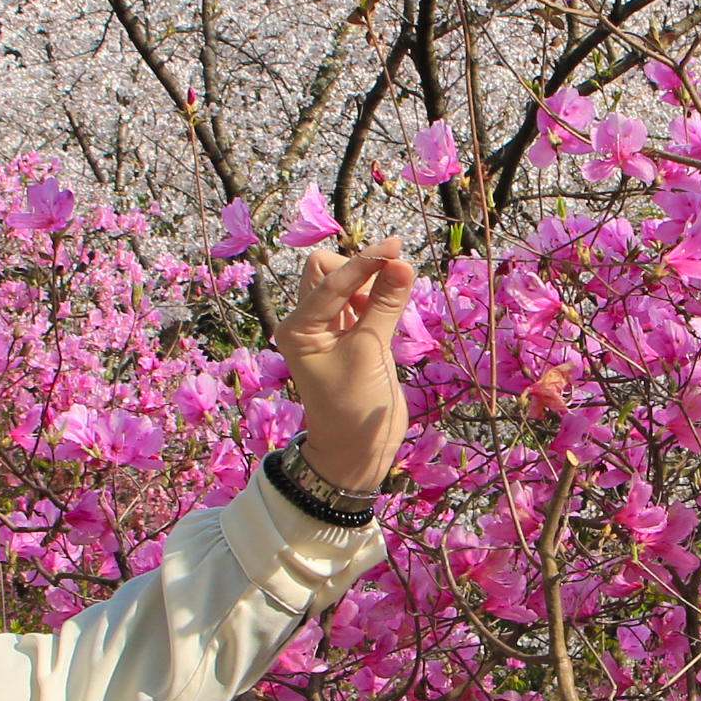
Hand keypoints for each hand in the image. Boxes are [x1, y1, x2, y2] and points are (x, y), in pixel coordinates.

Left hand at [277, 236, 414, 494]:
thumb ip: (385, 304)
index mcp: (299, 327)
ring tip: (394, 303)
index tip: (397, 249)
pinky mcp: (352, 338)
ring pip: (348, 285)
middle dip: (360, 269)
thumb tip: (402, 263)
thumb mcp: (370, 352)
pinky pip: (363, 303)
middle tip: (392, 282)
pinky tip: (394, 311)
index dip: (364, 262)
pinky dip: (379, 298)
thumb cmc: (354, 405)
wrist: (356, 450)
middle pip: (330, 271)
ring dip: (372, 283)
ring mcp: (330, 330)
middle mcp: (308, 323)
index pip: (330, 278)